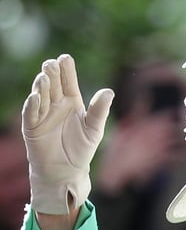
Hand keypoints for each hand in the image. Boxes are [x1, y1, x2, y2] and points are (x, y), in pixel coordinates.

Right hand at [22, 54, 113, 213]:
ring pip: (41, 96)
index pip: (68, 82)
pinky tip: (36, 97)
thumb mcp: (93, 130)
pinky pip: (31, 114)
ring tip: (44, 78)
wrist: (66, 171)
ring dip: (41, 87)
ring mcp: (42, 114)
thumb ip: (99, 111)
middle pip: (52, 85)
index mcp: (71, 101)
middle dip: (51, 74)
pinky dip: (33, 105)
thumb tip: (109, 91)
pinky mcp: (32, 127)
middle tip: (52, 64)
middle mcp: (55, 104)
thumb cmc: (81, 150)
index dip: (66, 70)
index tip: (65, 58)